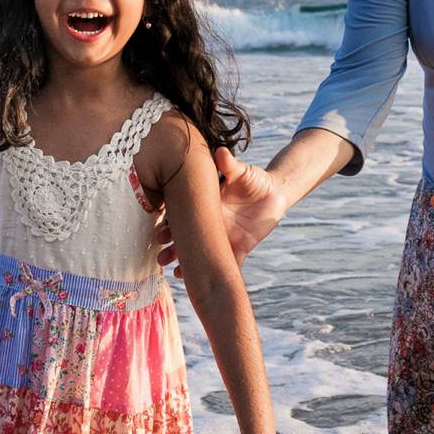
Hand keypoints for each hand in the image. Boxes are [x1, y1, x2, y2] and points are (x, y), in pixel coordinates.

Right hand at [156, 147, 286, 277]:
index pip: (183, 215)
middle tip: (160, 258)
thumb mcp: (242, 171)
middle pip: (187, 237)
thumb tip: (220, 152)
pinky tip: (204, 281)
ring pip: (202, 253)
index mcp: (206, 204)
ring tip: (174, 273)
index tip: (159, 232)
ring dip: (187, 263)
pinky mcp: (239, 247)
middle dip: (172, 248)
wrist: (274, 193)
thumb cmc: (253, 178)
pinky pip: (226, 263)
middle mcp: (210, 222)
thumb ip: (230, 165)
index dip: (170, 224)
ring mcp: (223, 236)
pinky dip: (216, 272)